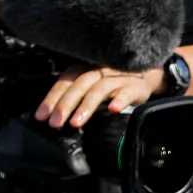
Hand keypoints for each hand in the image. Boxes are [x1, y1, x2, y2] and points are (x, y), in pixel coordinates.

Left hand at [35, 66, 161, 128]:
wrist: (150, 73)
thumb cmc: (116, 81)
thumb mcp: (93, 83)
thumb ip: (76, 95)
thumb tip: (55, 116)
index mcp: (86, 69)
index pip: (65, 81)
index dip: (52, 98)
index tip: (42, 116)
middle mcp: (99, 70)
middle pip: (79, 84)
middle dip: (65, 104)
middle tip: (55, 123)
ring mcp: (118, 77)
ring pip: (99, 88)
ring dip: (86, 106)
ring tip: (76, 123)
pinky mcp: (136, 85)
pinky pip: (127, 92)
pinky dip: (120, 99)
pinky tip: (114, 110)